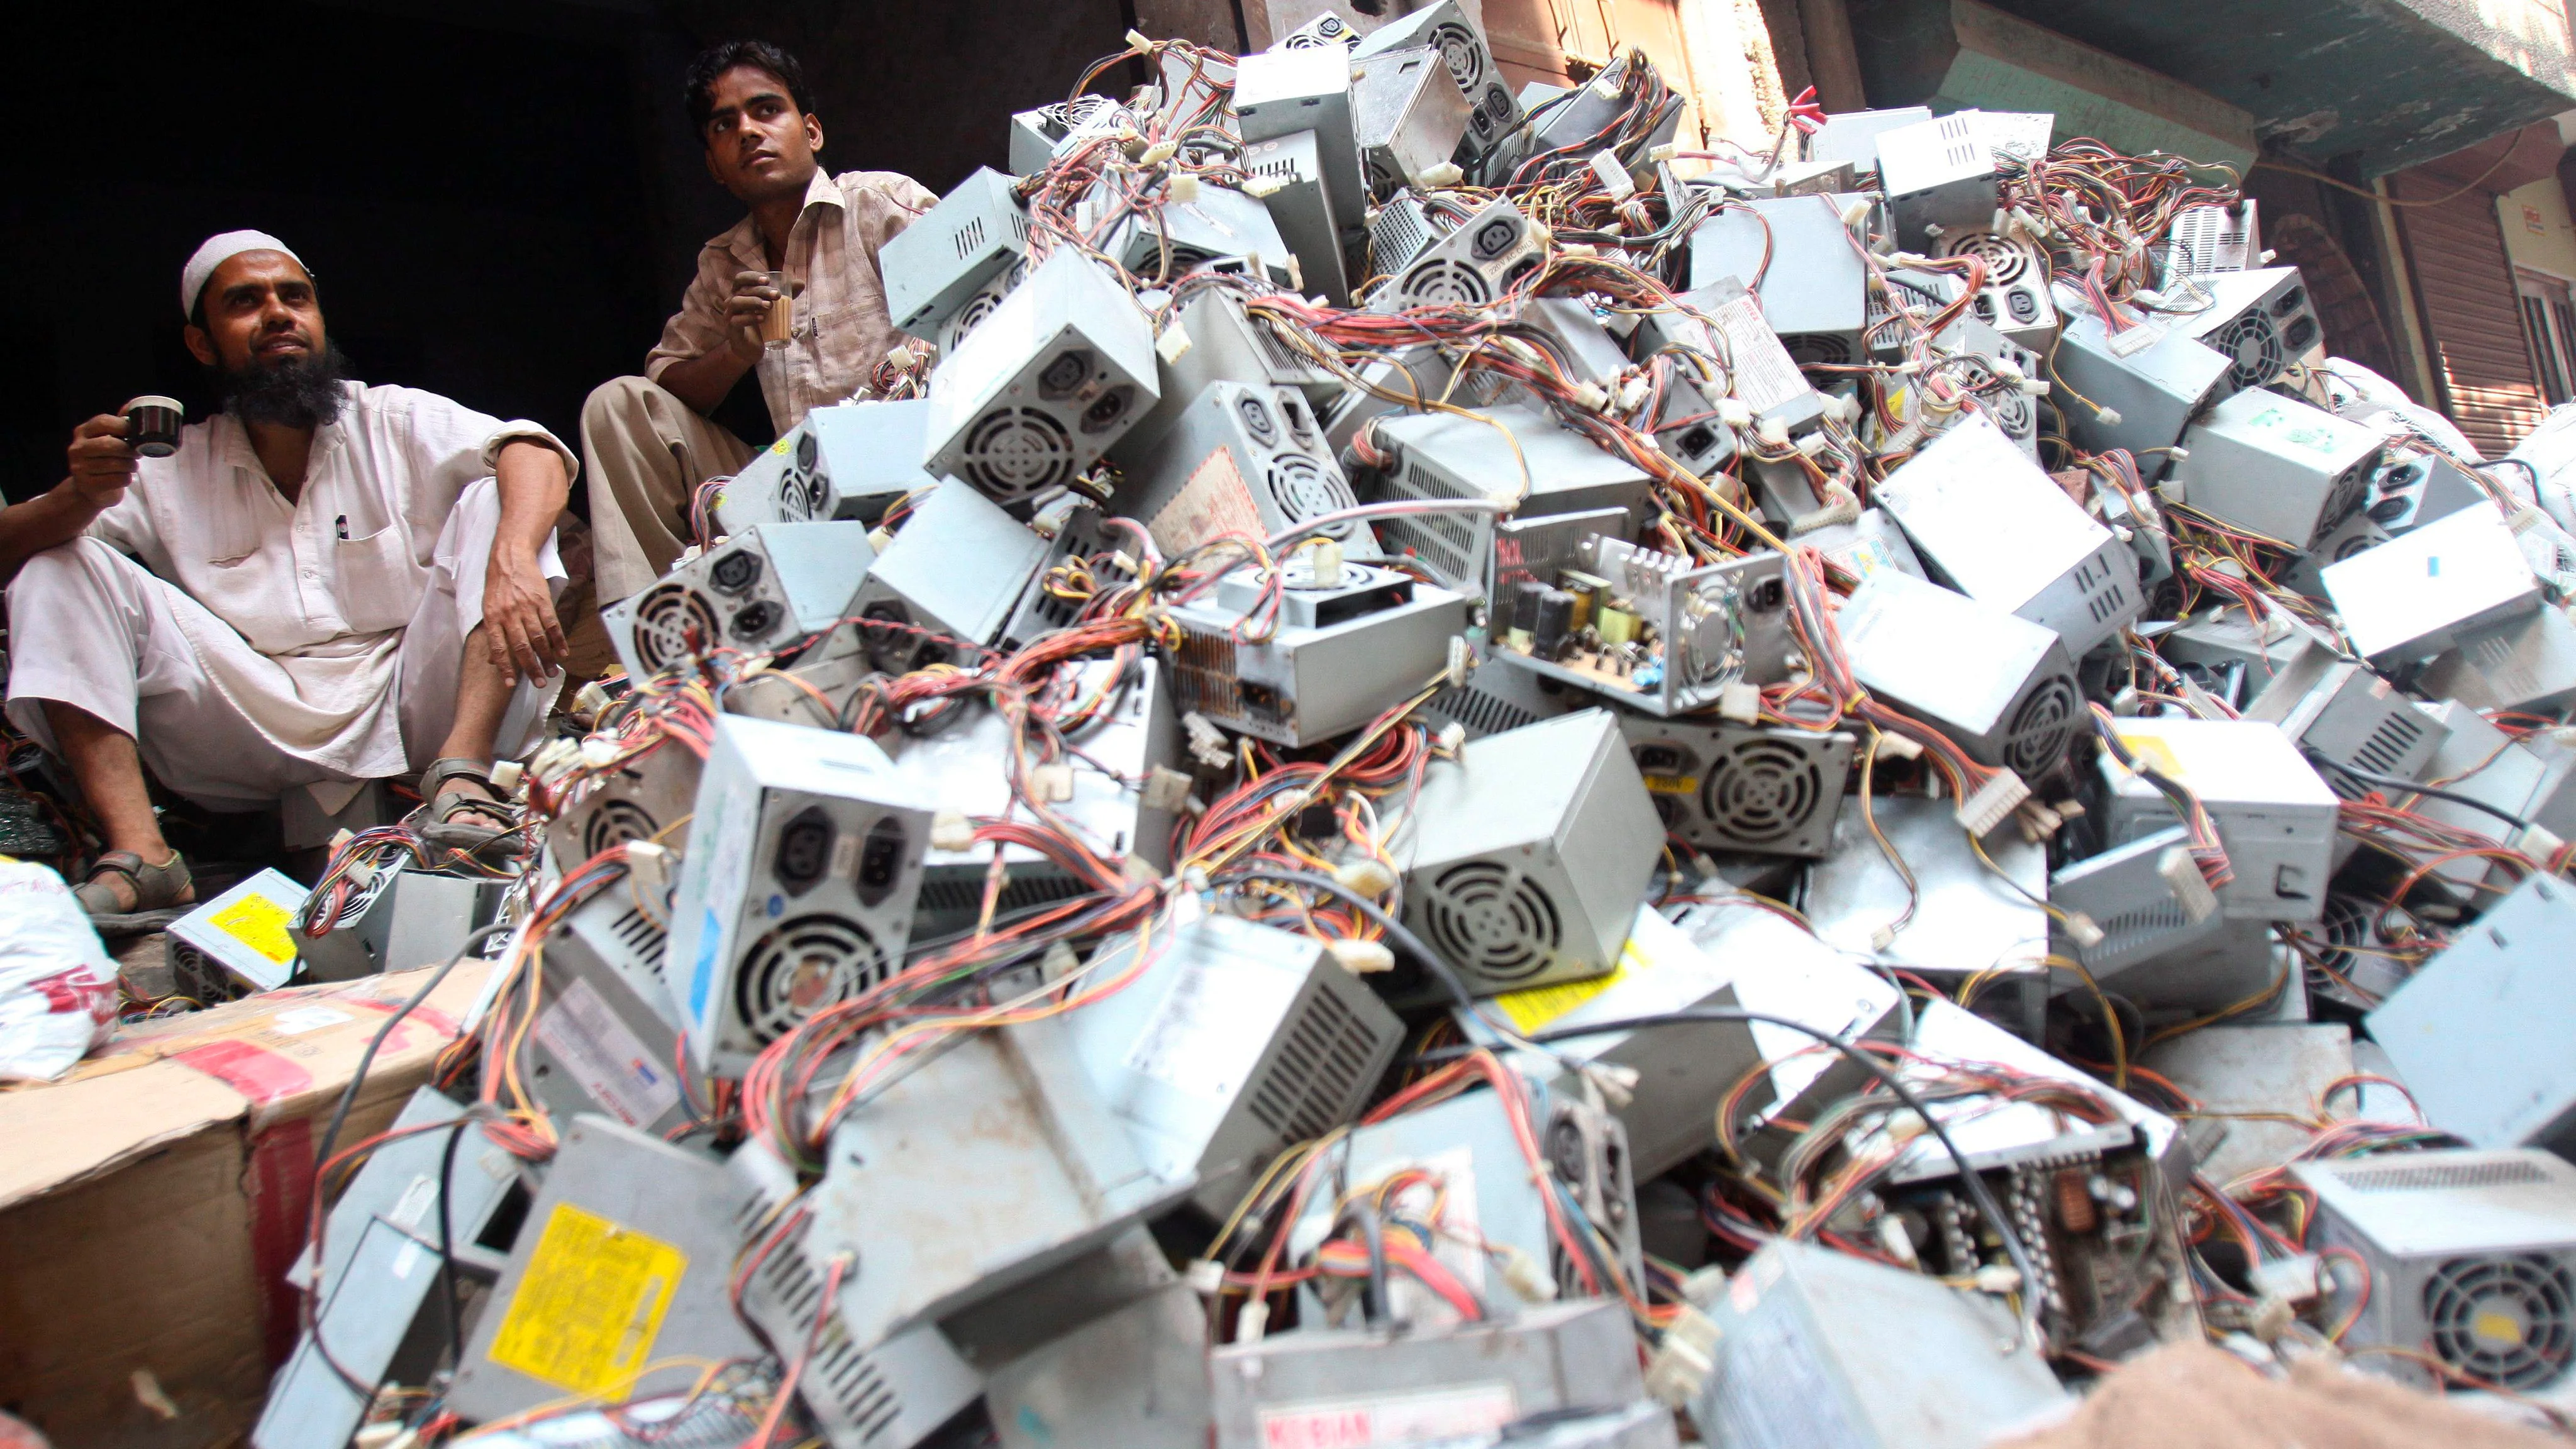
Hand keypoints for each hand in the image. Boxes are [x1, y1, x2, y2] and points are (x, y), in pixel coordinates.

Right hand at [65, 415, 138, 508]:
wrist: (91, 489)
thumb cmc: (105, 459)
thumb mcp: (109, 439)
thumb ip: (120, 424)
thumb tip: (138, 407)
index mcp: (82, 432)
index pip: (103, 422)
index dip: (123, 426)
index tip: (135, 434)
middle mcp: (77, 448)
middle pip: (109, 445)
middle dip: (130, 450)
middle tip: (137, 454)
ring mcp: (79, 467)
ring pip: (115, 464)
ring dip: (131, 465)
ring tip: (132, 465)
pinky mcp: (87, 485)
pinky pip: (116, 479)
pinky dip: (127, 478)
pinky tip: (124, 477)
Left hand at [482, 548, 566, 687]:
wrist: (510, 557)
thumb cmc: (498, 584)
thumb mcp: (488, 607)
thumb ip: (492, 633)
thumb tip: (493, 660)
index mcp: (492, 618)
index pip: (498, 648)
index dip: (505, 668)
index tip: (510, 684)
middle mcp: (508, 614)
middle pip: (521, 647)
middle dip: (531, 668)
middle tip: (540, 683)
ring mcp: (526, 607)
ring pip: (538, 639)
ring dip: (547, 658)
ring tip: (552, 672)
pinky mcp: (542, 601)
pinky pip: (552, 625)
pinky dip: (558, 640)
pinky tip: (563, 652)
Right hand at [724, 270, 784, 361]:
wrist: (752, 348)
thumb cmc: (762, 324)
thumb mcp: (775, 307)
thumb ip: (786, 295)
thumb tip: (800, 283)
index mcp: (740, 293)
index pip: (741, 278)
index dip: (752, 277)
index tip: (767, 280)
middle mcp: (732, 302)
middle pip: (742, 290)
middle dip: (761, 290)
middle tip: (777, 295)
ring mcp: (729, 316)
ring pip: (736, 302)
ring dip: (753, 301)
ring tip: (769, 306)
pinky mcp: (731, 330)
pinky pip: (736, 321)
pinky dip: (749, 318)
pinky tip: (762, 318)